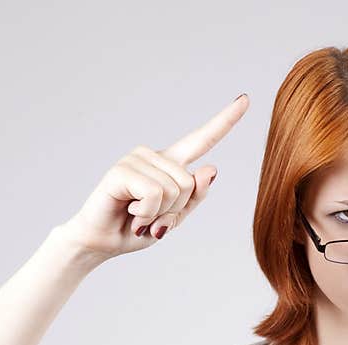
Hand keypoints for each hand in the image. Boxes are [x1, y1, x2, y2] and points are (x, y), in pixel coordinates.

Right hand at [57, 92, 249, 259]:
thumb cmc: (137, 229)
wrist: (102, 242)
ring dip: (158, 215)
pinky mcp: (122, 169)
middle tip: (150, 217)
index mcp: (171, 165)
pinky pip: (154, 194)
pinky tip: (130, 213)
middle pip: (191, 183)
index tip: (246, 99)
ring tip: (138, 215)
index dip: (224, 121)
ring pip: (174, 190)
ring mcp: (137, 159)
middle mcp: (155, 156)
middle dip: (175, 211)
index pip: (202, 140)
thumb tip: (210, 168)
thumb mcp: (174, 218)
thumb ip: (195, 198)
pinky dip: (146, 213)